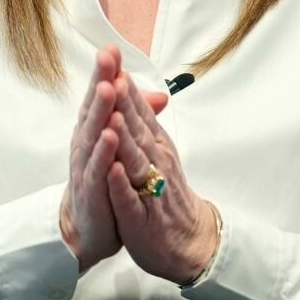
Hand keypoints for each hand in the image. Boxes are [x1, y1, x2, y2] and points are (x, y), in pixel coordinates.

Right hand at [59, 45, 126, 273]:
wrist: (88, 226)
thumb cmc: (104, 180)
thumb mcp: (120, 146)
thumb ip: (137, 119)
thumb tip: (159, 95)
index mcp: (94, 130)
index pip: (101, 96)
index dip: (106, 73)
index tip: (112, 48)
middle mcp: (86, 143)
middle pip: (94, 107)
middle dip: (101, 82)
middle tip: (106, 57)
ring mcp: (86, 165)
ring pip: (93, 134)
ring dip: (101, 111)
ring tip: (108, 89)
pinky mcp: (91, 190)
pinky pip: (97, 169)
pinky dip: (103, 153)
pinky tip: (109, 138)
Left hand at [105, 71, 217, 283]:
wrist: (188, 240)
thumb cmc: (167, 193)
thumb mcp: (157, 150)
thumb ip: (143, 118)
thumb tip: (128, 83)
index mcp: (156, 144)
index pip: (138, 110)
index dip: (124, 86)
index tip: (112, 60)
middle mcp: (156, 161)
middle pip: (136, 128)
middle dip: (122, 102)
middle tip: (111, 75)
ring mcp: (149, 189)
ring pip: (135, 160)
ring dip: (124, 138)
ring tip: (112, 117)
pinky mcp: (141, 217)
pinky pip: (130, 198)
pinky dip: (122, 184)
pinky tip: (113, 170)